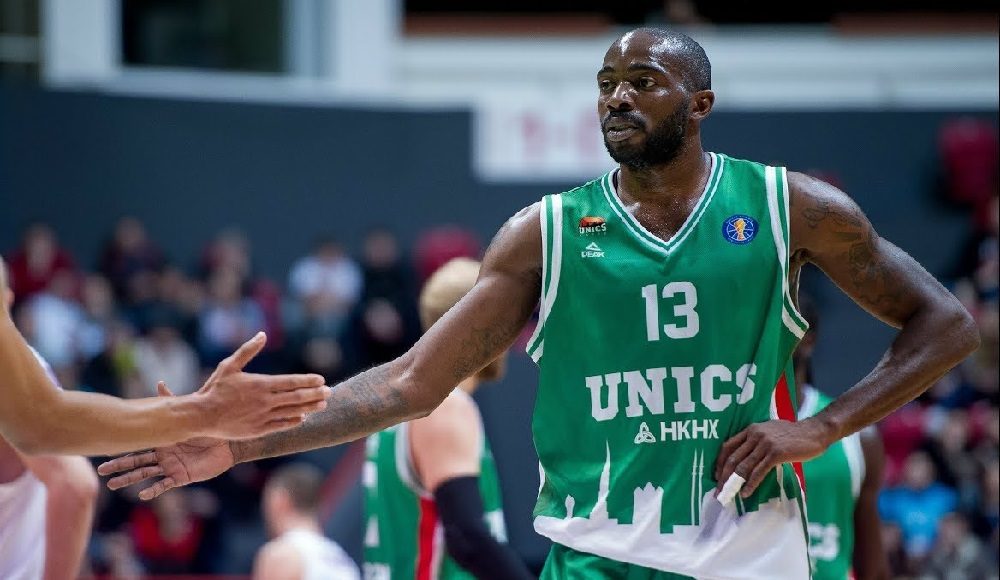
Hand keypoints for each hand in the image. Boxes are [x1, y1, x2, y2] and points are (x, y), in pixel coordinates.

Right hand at [98, 382, 235, 499]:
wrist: (227, 444)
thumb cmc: (207, 429)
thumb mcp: (187, 416)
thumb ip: (173, 401)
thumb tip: (160, 383)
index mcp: (162, 441)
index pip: (138, 444)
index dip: (122, 447)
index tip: (105, 448)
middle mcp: (162, 455)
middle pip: (136, 461)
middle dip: (119, 465)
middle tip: (101, 470)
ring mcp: (170, 467)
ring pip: (145, 474)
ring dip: (129, 479)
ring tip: (112, 484)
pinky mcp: (180, 477)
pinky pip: (165, 485)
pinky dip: (153, 490)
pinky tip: (142, 495)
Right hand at [196, 332, 330, 438]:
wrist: (201, 416)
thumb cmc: (215, 389)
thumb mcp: (229, 365)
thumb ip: (248, 350)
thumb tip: (262, 334)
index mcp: (260, 384)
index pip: (291, 382)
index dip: (308, 381)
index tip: (321, 380)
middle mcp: (265, 401)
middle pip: (297, 397)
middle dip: (315, 394)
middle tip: (330, 392)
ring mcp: (263, 417)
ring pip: (292, 412)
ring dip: (309, 408)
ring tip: (322, 404)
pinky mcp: (258, 430)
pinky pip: (281, 425)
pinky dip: (294, 421)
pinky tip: (303, 418)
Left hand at [714, 418, 831, 498]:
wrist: (814, 432)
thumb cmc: (793, 434)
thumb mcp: (769, 431)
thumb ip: (756, 440)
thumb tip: (745, 457)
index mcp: (751, 429)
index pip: (728, 446)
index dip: (720, 462)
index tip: (716, 475)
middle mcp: (755, 435)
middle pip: (733, 458)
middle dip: (723, 476)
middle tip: (719, 490)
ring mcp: (765, 444)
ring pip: (744, 466)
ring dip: (734, 483)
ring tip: (729, 495)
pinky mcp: (775, 454)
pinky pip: (759, 472)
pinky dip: (750, 484)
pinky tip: (746, 493)